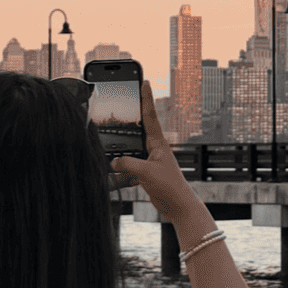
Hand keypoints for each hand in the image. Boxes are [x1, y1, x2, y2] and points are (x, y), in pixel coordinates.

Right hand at [110, 81, 194, 222]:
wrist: (177, 206)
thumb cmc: (169, 187)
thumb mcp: (146, 173)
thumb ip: (127, 164)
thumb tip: (113, 161)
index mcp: (158, 143)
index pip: (150, 115)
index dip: (146, 98)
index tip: (144, 82)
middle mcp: (154, 148)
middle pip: (138, 128)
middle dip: (131, 116)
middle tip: (124, 100)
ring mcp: (149, 160)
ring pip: (130, 148)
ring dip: (122, 146)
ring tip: (110, 135)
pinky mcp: (145, 172)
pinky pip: (128, 165)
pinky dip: (120, 166)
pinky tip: (111, 169)